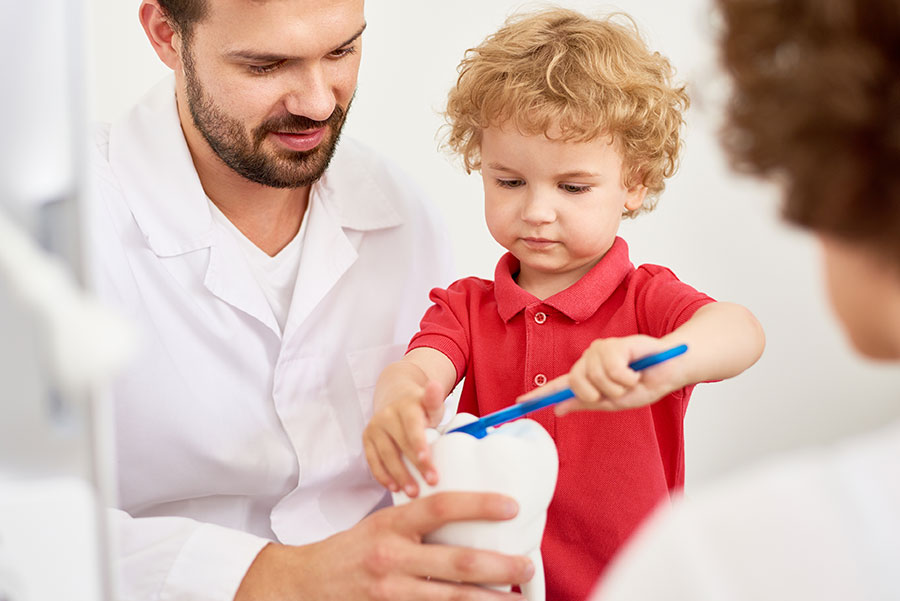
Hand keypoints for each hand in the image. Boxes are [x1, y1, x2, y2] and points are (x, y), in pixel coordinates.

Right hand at [234, 492, 533, 600]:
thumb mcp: (379, 524)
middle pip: (457, 563)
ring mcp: (391, 593)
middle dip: (500, 566)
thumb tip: (467, 518)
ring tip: (519, 599)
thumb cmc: (350, 551)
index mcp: (391, 525)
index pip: (440, 507)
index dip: (478, 505)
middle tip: (528, 565)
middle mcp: (392, 558)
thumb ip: (417, 523)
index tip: (512, 506)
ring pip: (452, 599)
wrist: (302, 584)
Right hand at [363, 380, 444, 496]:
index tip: (426, 460)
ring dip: (399, 475)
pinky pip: (372, 460)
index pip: (411, 425)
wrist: (395, 399)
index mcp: (406, 406)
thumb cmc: (419, 408)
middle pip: (400, 443)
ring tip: (413, 492)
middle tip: (430, 482)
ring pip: (385, 454)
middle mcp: (387, 415)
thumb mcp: (430, 403)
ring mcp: (375, 427)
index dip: (418, 443)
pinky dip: (383, 475)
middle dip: (415, 465)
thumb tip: (436, 386)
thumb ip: (434, 399)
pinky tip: (394, 487)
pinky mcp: (367, 438)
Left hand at [518, 335, 684, 414]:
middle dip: (599, 394)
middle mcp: (589, 361)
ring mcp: (600, 350)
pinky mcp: (614, 343)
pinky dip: (627, 376)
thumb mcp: (615, 401)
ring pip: (595, 377)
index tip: (521, 402)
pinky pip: (611, 367)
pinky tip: (637, 369)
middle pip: (576, 383)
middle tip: (620, 390)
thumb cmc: (645, 383)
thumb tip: (558, 408)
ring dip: (619, 385)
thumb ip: (587, 403)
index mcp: (588, 377)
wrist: (671, 369)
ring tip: (632, 378)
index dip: (540, 394)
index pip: (559, 386)